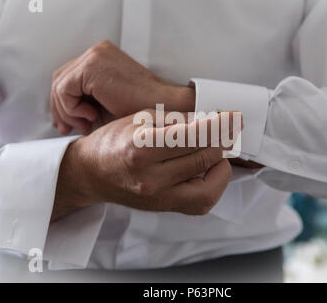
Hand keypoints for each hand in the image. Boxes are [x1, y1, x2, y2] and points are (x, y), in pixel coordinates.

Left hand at [50, 40, 194, 134]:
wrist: (162, 106)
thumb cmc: (139, 109)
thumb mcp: (105, 102)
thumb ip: (84, 100)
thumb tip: (60, 116)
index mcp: (102, 56)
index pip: (68, 77)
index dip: (63, 103)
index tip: (69, 124)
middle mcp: (96, 51)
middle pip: (60, 79)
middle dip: (60, 108)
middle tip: (66, 128)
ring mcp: (94, 56)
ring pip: (59, 86)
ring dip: (68, 112)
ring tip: (86, 125)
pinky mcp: (91, 67)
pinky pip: (64, 90)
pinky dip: (72, 109)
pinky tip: (91, 116)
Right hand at [52, 110, 241, 220]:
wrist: (91, 173)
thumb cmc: (113, 142)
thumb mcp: (139, 118)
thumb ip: (175, 119)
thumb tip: (209, 120)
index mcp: (141, 148)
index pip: (193, 136)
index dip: (219, 125)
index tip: (235, 118)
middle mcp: (150, 177)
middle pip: (204, 158)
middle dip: (223, 140)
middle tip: (228, 129)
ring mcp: (158, 197)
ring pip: (209, 185)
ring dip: (220, 163)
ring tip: (217, 148)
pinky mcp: (163, 208)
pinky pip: (202, 202)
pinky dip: (213, 185)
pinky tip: (210, 169)